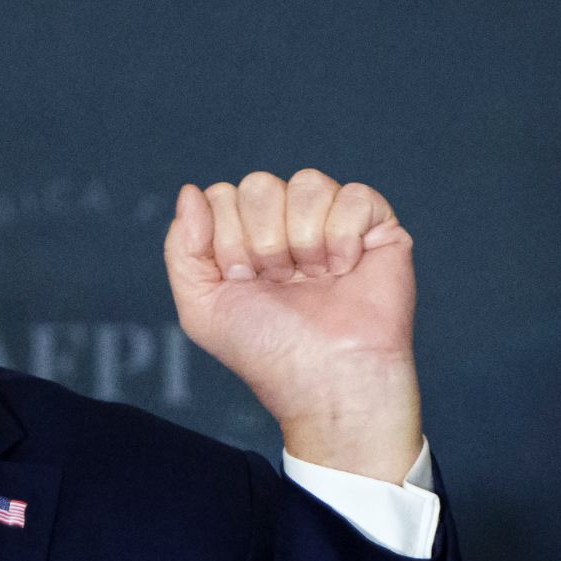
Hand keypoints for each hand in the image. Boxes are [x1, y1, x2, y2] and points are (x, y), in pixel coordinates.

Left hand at [164, 169, 421, 482]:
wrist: (325, 378)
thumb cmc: (266, 349)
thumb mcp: (200, 306)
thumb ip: (182, 246)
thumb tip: (190, 191)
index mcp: (244, 236)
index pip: (221, 196)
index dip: (226, 238)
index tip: (242, 280)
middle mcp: (286, 224)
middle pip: (259, 184)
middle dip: (262, 240)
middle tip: (278, 281)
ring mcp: (331, 221)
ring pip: (307, 182)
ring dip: (301, 240)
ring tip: (312, 278)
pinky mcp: (377, 226)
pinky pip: (353, 195)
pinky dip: (342, 237)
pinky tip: (344, 269)